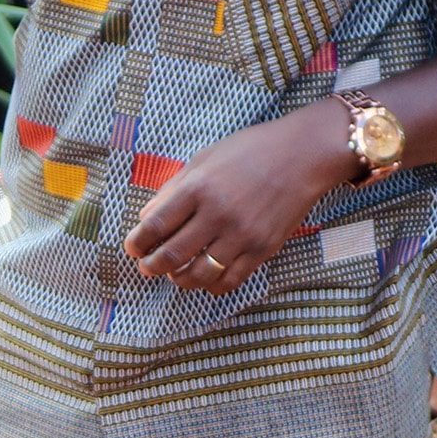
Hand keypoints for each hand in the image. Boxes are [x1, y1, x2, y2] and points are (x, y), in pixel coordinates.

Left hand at [122, 100, 356, 292]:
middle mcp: (218, 214)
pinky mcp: (263, 249)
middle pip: (173, 255)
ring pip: (200, 275)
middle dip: (152, 267)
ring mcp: (242, 234)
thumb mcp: (205, 159)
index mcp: (199, 188)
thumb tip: (147, 216)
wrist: (303, 155)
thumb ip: (174, 188)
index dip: (137, 243)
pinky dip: (212, 286)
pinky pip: (230, 280)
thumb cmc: (251, 151)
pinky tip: (205, 279)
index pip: (156, 225)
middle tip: (147, 268)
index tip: (133, 248)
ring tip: (175, 275)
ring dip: (180, 280)